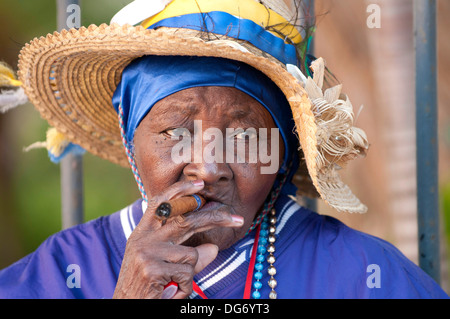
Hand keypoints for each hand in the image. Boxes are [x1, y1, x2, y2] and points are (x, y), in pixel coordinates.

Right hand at [112, 180, 243, 298]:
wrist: (127, 307)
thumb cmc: (148, 287)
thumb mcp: (167, 266)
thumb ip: (189, 255)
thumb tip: (213, 248)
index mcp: (143, 233)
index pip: (161, 203)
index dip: (180, 190)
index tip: (200, 184)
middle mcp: (142, 239)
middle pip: (185, 220)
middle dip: (215, 218)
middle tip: (237, 219)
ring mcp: (146, 253)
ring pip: (191, 255)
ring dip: (190, 274)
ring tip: (173, 285)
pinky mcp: (152, 269)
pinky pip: (187, 274)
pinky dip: (186, 287)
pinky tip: (170, 292)